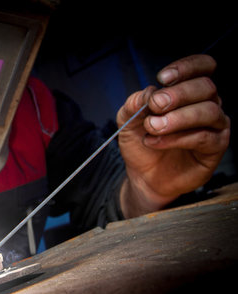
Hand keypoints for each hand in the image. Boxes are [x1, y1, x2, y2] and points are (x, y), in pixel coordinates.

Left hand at [117, 54, 230, 217]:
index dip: (186, 67)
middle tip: (155, 105)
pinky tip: (156, 141)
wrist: (143, 176)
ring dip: (177, 118)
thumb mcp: (128, 120)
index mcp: (189, 91)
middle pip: (205, 87)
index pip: (202, 67)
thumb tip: (149, 91)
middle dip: (177, 94)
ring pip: (208, 111)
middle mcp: (206, 104)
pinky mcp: (215, 148)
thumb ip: (135, 103)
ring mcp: (214, 126)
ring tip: (153, 127)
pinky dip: (177, 138)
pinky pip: (204, 137)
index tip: (163, 78)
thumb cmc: (141, 143)